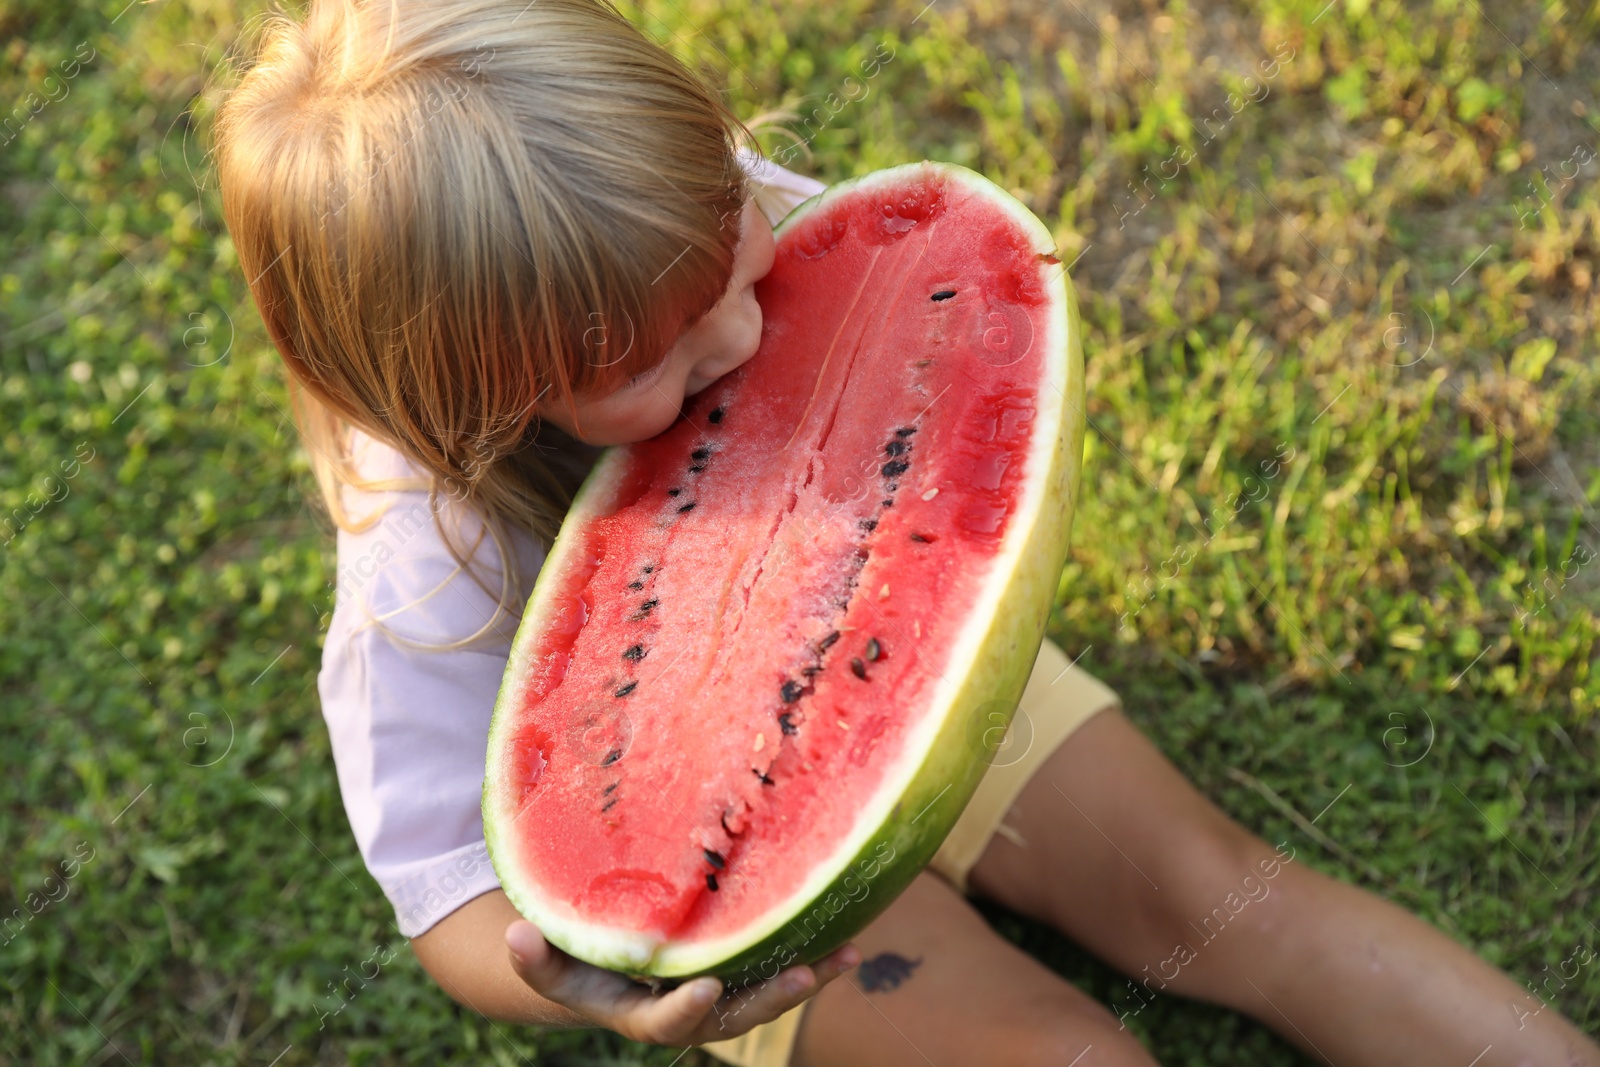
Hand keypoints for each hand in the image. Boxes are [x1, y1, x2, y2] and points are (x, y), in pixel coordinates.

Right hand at [505, 920, 859, 1044]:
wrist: (599, 968)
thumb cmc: (572, 958)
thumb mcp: (549, 961)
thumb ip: (535, 958)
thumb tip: (515, 936)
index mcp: (639, 1012)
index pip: (663, 1021)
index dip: (683, 1009)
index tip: (704, 988)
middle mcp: (683, 1009)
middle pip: (732, 1015)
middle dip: (766, 999)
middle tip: (802, 976)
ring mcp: (715, 993)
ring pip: (762, 995)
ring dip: (804, 979)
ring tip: (843, 956)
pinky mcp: (736, 970)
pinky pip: (774, 966)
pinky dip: (810, 956)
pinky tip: (848, 937)